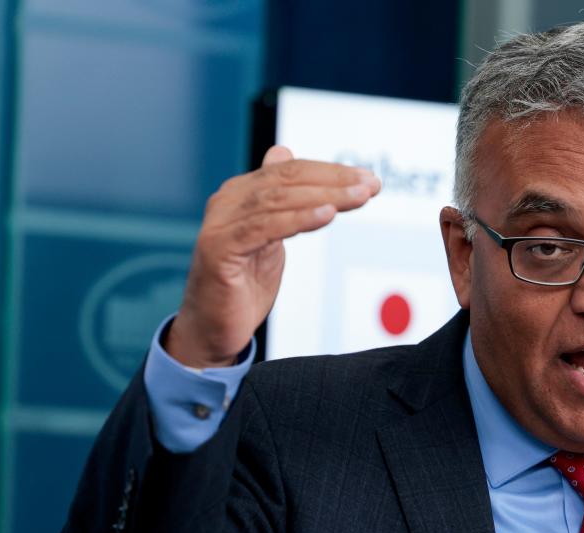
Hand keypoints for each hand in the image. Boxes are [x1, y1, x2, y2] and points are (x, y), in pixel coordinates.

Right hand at [166, 145, 380, 366]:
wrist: (213, 329)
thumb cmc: (241, 285)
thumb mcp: (269, 236)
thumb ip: (279, 201)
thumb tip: (283, 153)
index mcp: (241, 194)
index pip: (290, 171)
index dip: (331, 172)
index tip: (368, 179)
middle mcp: (228, 201)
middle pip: (287, 180)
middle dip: (334, 181)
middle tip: (370, 185)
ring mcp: (221, 224)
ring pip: (279, 200)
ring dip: (324, 196)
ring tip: (358, 197)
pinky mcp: (220, 249)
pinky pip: (265, 228)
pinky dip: (298, 219)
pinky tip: (326, 215)